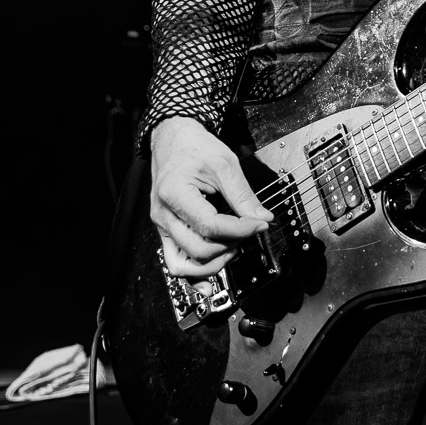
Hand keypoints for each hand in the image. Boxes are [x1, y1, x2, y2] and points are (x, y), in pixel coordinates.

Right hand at [148, 117, 272, 279]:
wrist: (173, 140)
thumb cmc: (194, 148)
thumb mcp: (224, 164)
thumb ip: (243, 195)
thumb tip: (262, 218)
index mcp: (174, 193)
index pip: (210, 226)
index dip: (240, 230)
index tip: (260, 224)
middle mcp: (163, 214)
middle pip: (198, 249)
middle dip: (229, 246)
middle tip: (248, 233)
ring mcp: (163, 226)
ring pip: (183, 265)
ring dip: (212, 265)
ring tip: (232, 250)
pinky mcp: (167, 232)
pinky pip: (175, 263)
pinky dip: (192, 277)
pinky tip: (209, 285)